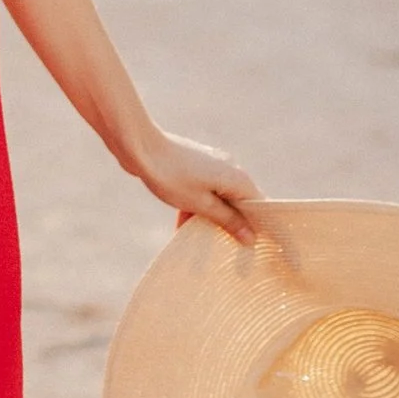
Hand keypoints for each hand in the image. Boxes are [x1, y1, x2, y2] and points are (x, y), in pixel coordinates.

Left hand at [128, 129, 266, 246]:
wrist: (140, 147)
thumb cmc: (171, 177)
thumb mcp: (201, 204)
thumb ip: (227, 220)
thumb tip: (251, 237)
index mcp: (238, 178)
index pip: (259, 206)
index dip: (258, 227)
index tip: (252, 248)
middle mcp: (230, 169)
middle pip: (239, 203)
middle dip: (231, 225)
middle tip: (225, 250)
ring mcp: (212, 166)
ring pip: (219, 197)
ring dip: (210, 218)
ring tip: (200, 241)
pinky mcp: (195, 165)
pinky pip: (203, 190)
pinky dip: (197, 206)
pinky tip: (182, 224)